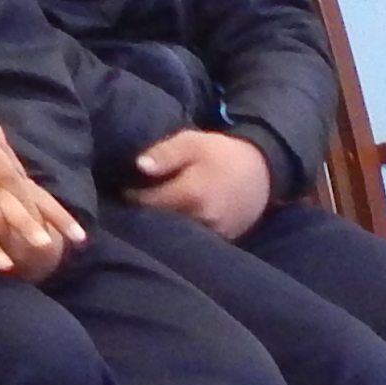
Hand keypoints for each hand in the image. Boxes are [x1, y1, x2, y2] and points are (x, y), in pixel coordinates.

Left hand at [132, 126, 274, 242]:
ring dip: (163, 227)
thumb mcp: (192, 142)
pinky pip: (195, 241)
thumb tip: (138, 166)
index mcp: (191, 194)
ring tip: (153, 214)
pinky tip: (176, 222)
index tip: (122, 187)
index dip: (131, 196)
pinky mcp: (223, 242)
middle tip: (134, 203)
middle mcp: (203, 220)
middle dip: (145, 215)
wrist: (262, 172)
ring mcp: (215, 235)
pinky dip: (182, 233)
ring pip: (177, 235)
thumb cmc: (221, 153)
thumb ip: (165, 153)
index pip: (147, 203)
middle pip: (161, 223)